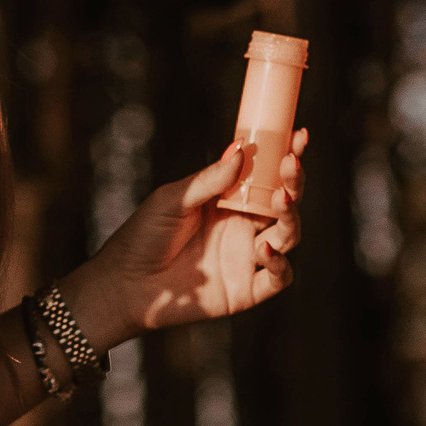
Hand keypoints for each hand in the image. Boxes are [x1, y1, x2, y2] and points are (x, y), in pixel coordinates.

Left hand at [86, 129, 306, 336]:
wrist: (125, 284)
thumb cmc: (144, 235)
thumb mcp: (172, 199)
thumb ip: (208, 179)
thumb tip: (240, 149)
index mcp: (229, 200)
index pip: (265, 175)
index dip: (285, 156)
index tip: (299, 134)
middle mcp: (244, 227)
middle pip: (284, 203)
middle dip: (294, 182)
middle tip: (291, 164)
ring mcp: (248, 258)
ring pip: (288, 235)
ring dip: (291, 216)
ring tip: (280, 200)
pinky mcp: (247, 290)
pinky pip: (278, 277)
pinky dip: (279, 264)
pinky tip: (263, 248)